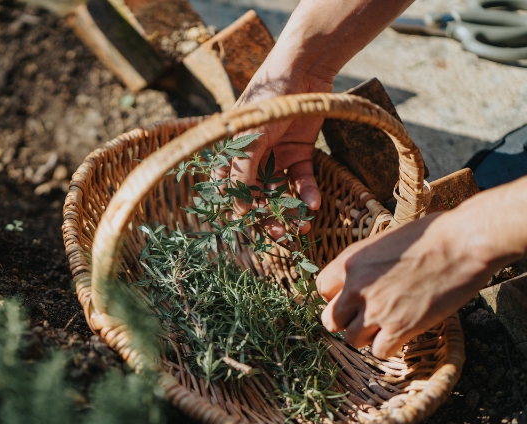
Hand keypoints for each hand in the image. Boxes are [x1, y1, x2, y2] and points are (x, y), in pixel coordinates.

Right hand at [218, 72, 333, 237]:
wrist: (302, 70)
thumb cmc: (265, 100)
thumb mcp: (249, 137)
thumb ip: (242, 172)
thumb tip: (239, 209)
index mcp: (230, 154)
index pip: (229, 190)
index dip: (239, 209)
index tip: (249, 224)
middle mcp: (251, 159)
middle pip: (256, 196)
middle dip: (267, 217)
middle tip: (279, 234)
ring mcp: (275, 157)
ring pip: (280, 193)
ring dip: (289, 210)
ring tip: (300, 227)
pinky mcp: (299, 153)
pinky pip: (301, 180)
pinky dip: (307, 192)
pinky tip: (313, 203)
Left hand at [316, 212, 497, 358]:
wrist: (462, 243)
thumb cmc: (430, 235)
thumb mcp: (383, 243)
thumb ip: (365, 266)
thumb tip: (360, 281)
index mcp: (349, 262)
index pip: (322, 290)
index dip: (337, 297)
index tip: (353, 298)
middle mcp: (355, 287)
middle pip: (331, 320)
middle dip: (347, 321)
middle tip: (366, 317)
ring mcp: (375, 309)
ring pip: (351, 339)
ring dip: (367, 336)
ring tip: (386, 325)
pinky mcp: (399, 327)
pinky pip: (379, 351)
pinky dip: (389, 347)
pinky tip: (402, 334)